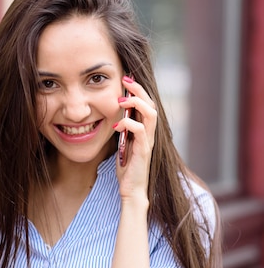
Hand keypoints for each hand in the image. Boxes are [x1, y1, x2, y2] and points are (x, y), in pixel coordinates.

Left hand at [114, 76, 156, 200]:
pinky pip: (140, 130)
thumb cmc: (127, 166)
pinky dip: (128, 123)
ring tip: (122, 101)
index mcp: (145, 129)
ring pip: (150, 114)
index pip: (147, 103)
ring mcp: (148, 141)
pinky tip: (117, 127)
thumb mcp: (123, 142)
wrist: (131, 188)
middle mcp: (150, 133)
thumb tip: (115, 113)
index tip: (126, 79)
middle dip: (139, 89)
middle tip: (126, 80)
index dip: (138, 89)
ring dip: (136, 103)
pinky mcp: (144, 150)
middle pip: (151, 103)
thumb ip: (123, 128)